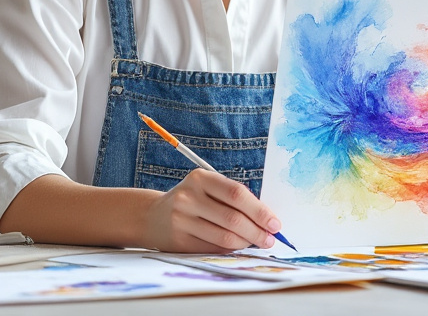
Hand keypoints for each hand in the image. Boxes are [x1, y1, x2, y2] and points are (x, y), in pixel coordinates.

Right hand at [144, 169, 282, 252]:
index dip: (259, 210)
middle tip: (270, 239)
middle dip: (257, 231)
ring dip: (246, 243)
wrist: (152, 215)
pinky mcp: (179, 241)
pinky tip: (238, 247)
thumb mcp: (207, 188)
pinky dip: (230, 250)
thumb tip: (266, 219)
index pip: (237, 194)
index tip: (275, 223)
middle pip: (232, 218)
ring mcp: (182, 219)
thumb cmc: (191, 200)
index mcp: (201, 178)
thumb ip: (232, 198)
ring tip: (257, 243)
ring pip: (224, 237)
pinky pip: (212, 249)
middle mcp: (189, 197)